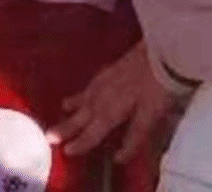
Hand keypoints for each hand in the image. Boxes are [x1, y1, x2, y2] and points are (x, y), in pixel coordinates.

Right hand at [46, 41, 174, 162]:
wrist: (163, 53)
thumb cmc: (157, 87)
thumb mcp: (149, 116)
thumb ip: (133, 137)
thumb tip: (119, 158)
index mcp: (109, 111)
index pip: (92, 132)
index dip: (80, 143)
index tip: (65, 151)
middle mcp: (102, 96)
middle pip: (82, 115)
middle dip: (66, 126)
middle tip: (49, 134)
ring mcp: (106, 79)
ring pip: (85, 96)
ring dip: (73, 104)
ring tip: (64, 107)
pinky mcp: (114, 67)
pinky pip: (93, 82)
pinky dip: (86, 88)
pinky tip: (89, 86)